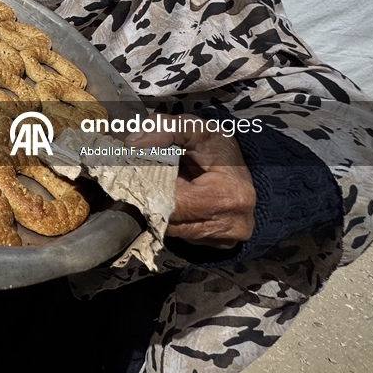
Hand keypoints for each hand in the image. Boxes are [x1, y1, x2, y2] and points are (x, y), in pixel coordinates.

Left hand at [126, 114, 255, 249]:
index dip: (152, 191)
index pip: (174, 205)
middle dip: (155, 203)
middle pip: (172, 224)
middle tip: (148, 183)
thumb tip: (132, 144)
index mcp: (229, 195)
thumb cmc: (215, 146)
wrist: (239, 165)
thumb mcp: (193, 128)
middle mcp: (233, 223)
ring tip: (165, 190)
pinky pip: (186, 237)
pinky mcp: (222, 244)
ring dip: (165, 213)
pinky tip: (179, 203)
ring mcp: (228, 238)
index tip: (138, 178)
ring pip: (176, 233)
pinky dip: (178, 221)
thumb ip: (163, 128)